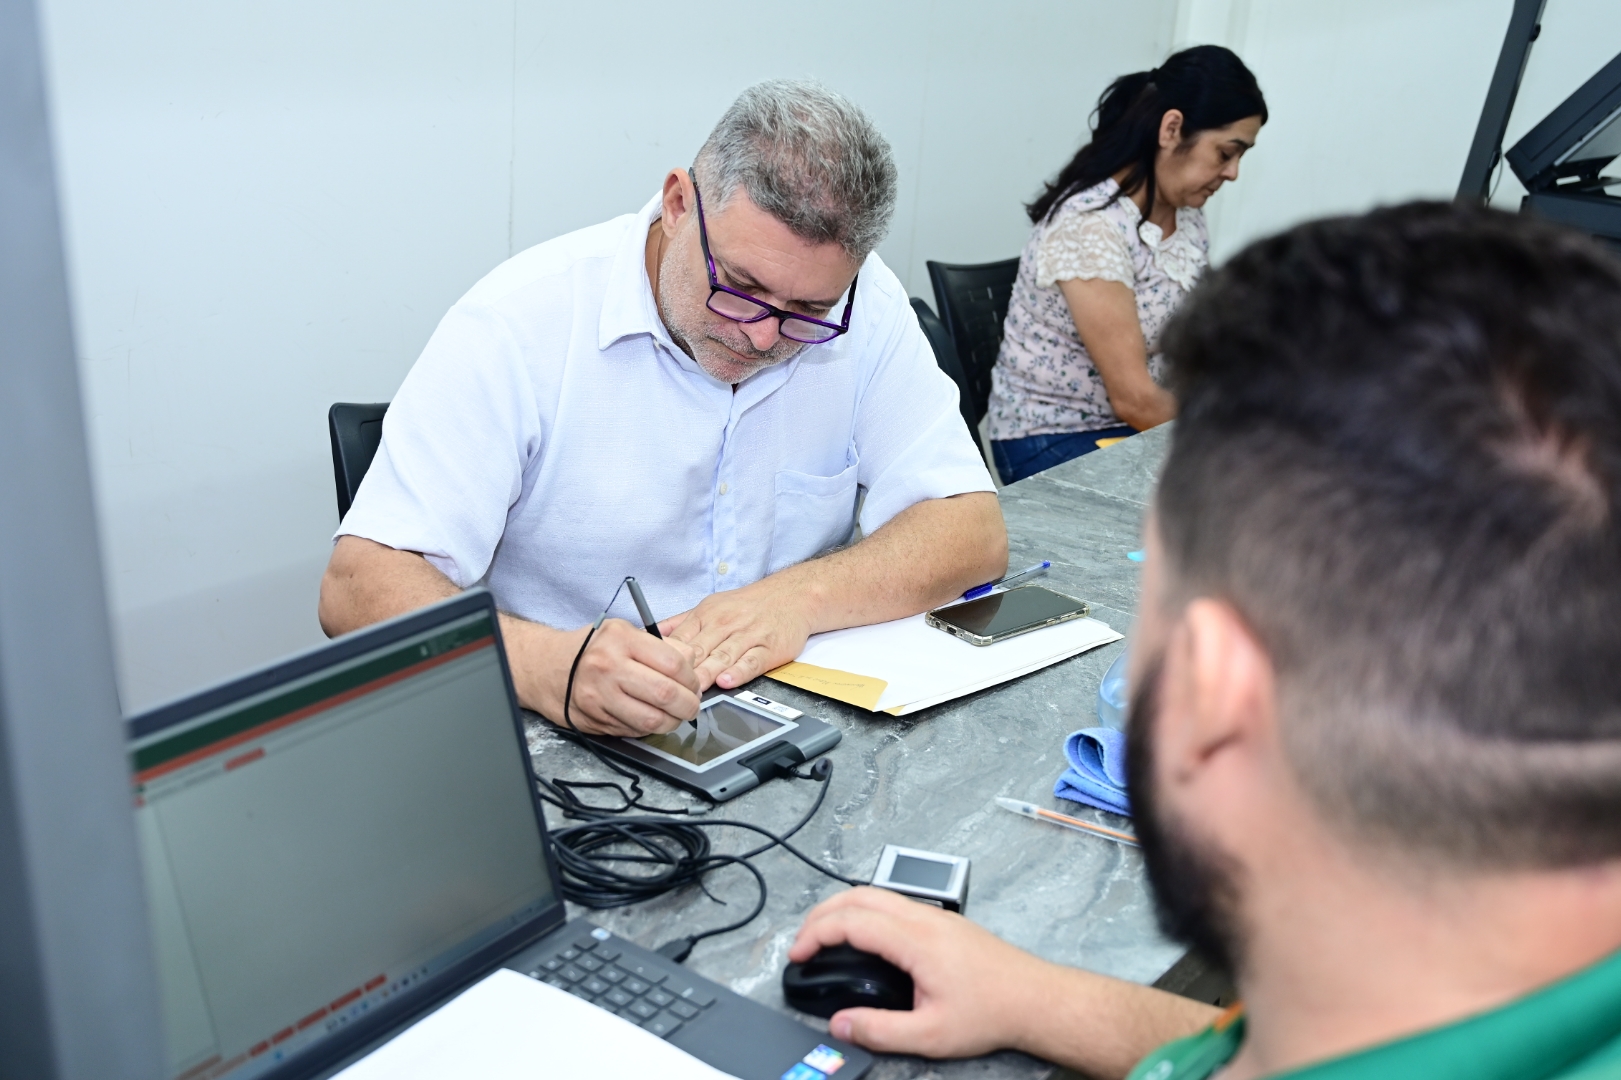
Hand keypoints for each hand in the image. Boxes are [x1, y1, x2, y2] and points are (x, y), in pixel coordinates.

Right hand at [510, 617, 701, 736]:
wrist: (548, 667)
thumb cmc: (593, 649)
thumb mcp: (625, 632)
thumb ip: (661, 646)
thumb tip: (693, 665)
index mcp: (621, 640)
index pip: (673, 663)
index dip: (691, 678)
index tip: (693, 684)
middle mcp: (608, 668)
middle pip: (665, 695)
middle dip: (689, 705)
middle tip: (692, 705)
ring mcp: (599, 697)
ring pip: (651, 721)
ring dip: (672, 722)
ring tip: (675, 715)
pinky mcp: (593, 720)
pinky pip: (633, 731)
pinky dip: (649, 728)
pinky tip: (651, 718)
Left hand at [661, 580, 813, 691]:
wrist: (792, 596)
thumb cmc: (748, 605)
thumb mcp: (711, 606)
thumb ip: (680, 623)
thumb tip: (648, 634)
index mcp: (706, 615)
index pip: (680, 640)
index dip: (665, 660)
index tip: (653, 676)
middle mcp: (725, 624)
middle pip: (699, 650)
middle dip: (682, 672)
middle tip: (669, 690)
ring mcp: (747, 636)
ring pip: (722, 657)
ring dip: (706, 674)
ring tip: (693, 690)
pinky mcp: (768, 648)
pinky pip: (751, 661)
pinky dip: (739, 671)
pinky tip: (728, 681)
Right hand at [789, 887, 1051, 1058]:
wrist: (1034, 998)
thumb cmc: (991, 1013)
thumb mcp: (930, 1035)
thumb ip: (880, 1030)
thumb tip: (841, 1025)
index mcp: (916, 940)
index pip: (852, 921)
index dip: (815, 933)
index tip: (797, 954)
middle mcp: (924, 918)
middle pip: (859, 895)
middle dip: (821, 913)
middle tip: (802, 942)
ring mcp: (935, 916)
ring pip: (877, 894)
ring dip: (843, 908)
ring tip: (824, 936)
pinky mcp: (943, 922)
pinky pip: (894, 903)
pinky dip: (865, 911)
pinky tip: (862, 935)